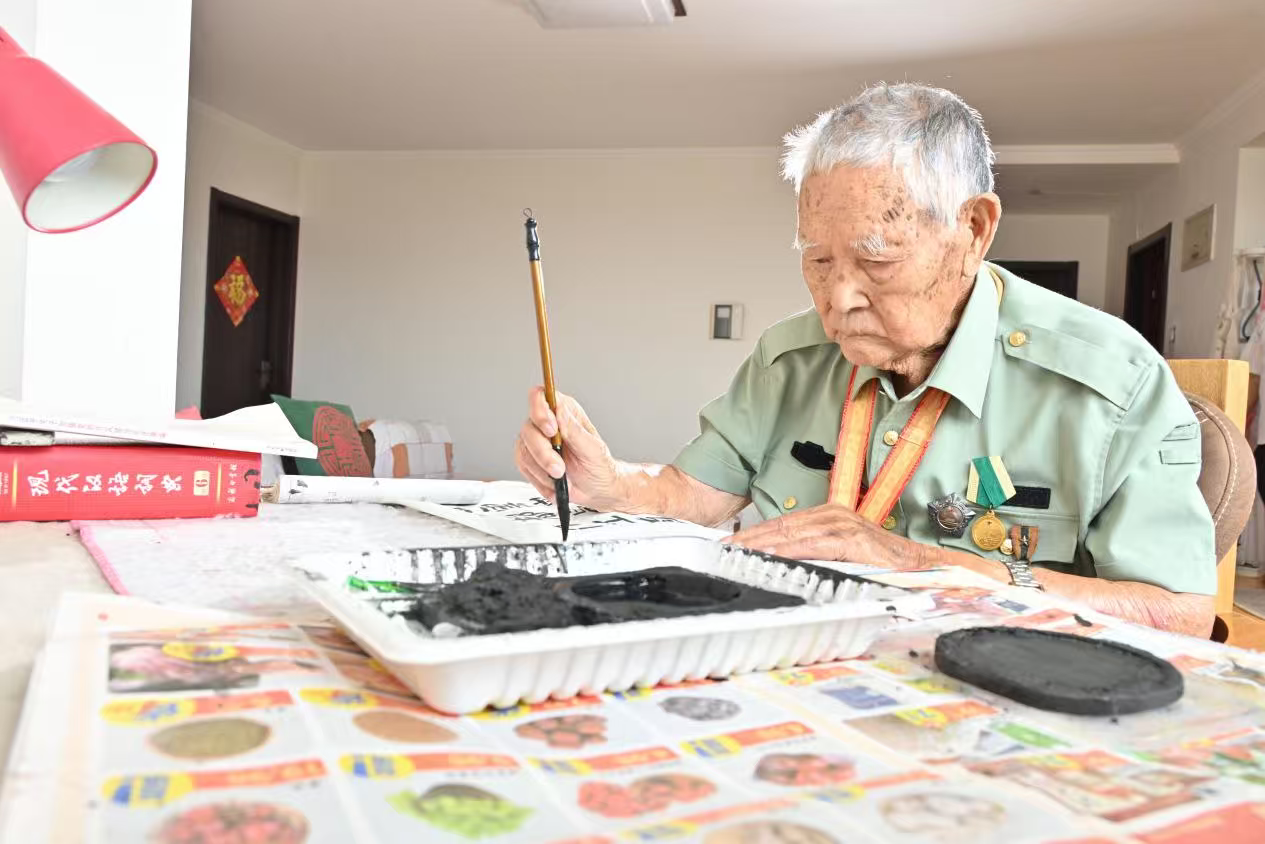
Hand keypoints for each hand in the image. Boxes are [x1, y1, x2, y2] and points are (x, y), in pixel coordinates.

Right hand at [515, 387, 622, 509]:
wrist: (597, 489)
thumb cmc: (599, 465)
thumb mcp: (594, 449)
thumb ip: (575, 431)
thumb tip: (560, 412)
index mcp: (565, 411)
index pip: (541, 397)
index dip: (540, 410)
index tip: (551, 430)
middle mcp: (547, 423)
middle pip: (529, 428)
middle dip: (543, 452)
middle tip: (559, 469)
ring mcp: (535, 441)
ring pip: (524, 450)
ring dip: (542, 469)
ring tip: (561, 478)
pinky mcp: (528, 458)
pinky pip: (523, 466)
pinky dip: (539, 479)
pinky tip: (553, 484)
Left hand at [725, 502, 929, 569]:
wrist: (921, 566)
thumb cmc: (883, 564)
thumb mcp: (843, 556)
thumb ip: (817, 555)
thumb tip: (784, 566)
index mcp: (829, 517)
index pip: (783, 525)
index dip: (755, 535)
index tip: (730, 546)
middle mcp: (834, 516)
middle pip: (781, 527)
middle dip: (749, 539)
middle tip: (723, 551)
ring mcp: (843, 526)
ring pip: (792, 534)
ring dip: (762, 544)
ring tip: (737, 554)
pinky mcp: (852, 540)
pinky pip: (813, 545)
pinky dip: (790, 551)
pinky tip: (771, 557)